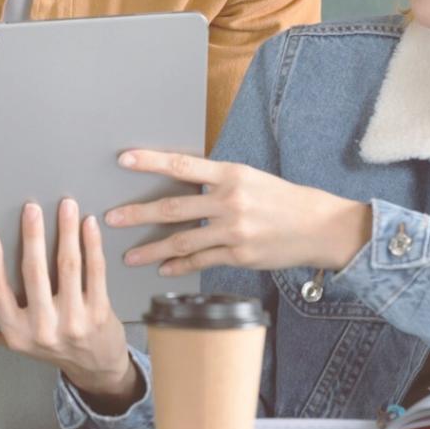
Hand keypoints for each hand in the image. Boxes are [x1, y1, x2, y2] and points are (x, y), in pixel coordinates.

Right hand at [0, 199, 142, 412]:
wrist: (96, 368)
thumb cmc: (52, 346)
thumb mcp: (16, 342)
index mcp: (16, 332)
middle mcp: (43, 328)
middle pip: (34, 273)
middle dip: (32, 236)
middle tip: (31, 208)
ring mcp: (74, 321)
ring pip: (67, 266)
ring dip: (66, 232)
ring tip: (66, 205)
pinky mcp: (100, 312)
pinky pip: (95, 271)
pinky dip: (92, 245)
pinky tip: (89, 224)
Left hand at [107, 150, 371, 275]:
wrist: (318, 225)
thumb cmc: (282, 198)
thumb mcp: (250, 178)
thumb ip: (216, 181)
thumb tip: (181, 182)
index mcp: (231, 174)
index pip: (183, 165)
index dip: (151, 161)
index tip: (124, 159)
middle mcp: (230, 201)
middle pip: (174, 207)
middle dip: (138, 214)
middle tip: (111, 218)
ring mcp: (234, 230)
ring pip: (183, 240)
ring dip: (152, 249)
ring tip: (129, 256)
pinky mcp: (240, 255)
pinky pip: (202, 261)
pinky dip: (180, 265)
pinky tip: (163, 269)